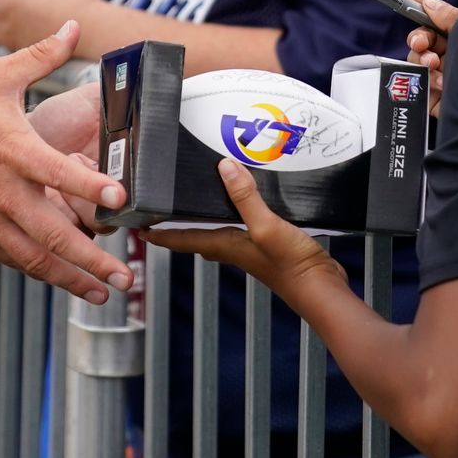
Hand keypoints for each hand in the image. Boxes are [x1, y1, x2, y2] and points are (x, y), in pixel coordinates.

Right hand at [0, 20, 131, 302]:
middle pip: (52, 233)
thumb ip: (40, 56)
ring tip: (105, 292)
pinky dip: (42, 274)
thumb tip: (73, 27)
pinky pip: (13, 260)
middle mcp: (2, 191)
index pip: (56, 172)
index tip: (120, 198)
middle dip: (91, 259)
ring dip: (72, 278)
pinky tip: (67, 282)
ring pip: (35, 258)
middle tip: (126, 275)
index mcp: (12, 150)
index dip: (89, 186)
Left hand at [145, 159, 338, 298]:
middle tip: (160, 206)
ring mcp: (249, 249)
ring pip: (216, 231)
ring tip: (194, 197)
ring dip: (203, 218)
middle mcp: (231, 248)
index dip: (158, 232)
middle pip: (195, 235)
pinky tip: (243, 203)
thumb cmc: (292, 266)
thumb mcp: (267, 226)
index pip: (181, 238)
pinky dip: (234, 214)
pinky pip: (241, 227)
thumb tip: (224, 167)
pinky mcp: (267, 246)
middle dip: (175, 223)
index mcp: (224, 245)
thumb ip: (245, 198)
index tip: (137, 225)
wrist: (321, 289)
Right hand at [402, 0, 457, 115]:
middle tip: (420, 44)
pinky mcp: (434, 98)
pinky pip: (418, 85)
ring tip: (435, 65)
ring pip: (416, 62)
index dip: (418, 7)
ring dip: (423, 60)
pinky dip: (427, 82)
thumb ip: (448, 17)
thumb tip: (428, 1)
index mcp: (457, 40)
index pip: (434, 20)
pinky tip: (442, 84)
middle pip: (421, 41)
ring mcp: (440, 77)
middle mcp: (448, 57)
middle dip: (418, 39)